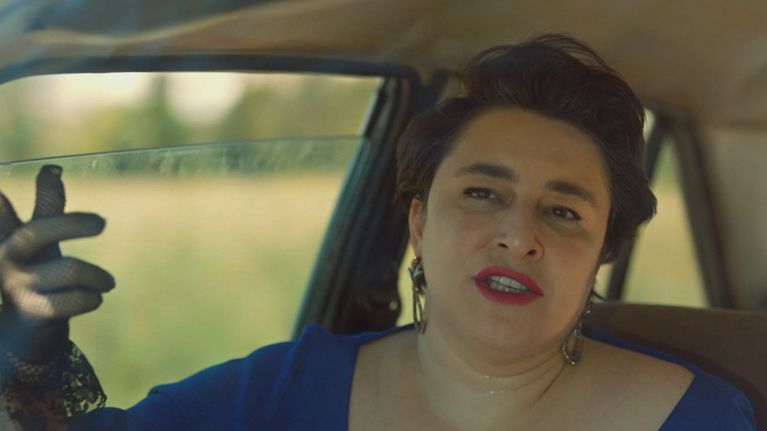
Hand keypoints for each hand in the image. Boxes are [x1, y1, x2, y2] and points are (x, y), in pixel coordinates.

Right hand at [0, 165, 113, 362]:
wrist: (24, 335)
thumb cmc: (35, 277)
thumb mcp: (41, 242)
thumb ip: (47, 207)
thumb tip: (51, 168)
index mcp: (8, 238)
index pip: (3, 214)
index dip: (2, 203)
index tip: (12, 185)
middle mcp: (5, 258)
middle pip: (38, 231)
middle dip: (73, 223)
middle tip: (101, 223)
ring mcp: (16, 287)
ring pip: (69, 269)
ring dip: (97, 276)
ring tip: (106, 283)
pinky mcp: (33, 312)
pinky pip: (76, 298)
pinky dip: (92, 297)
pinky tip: (93, 299)